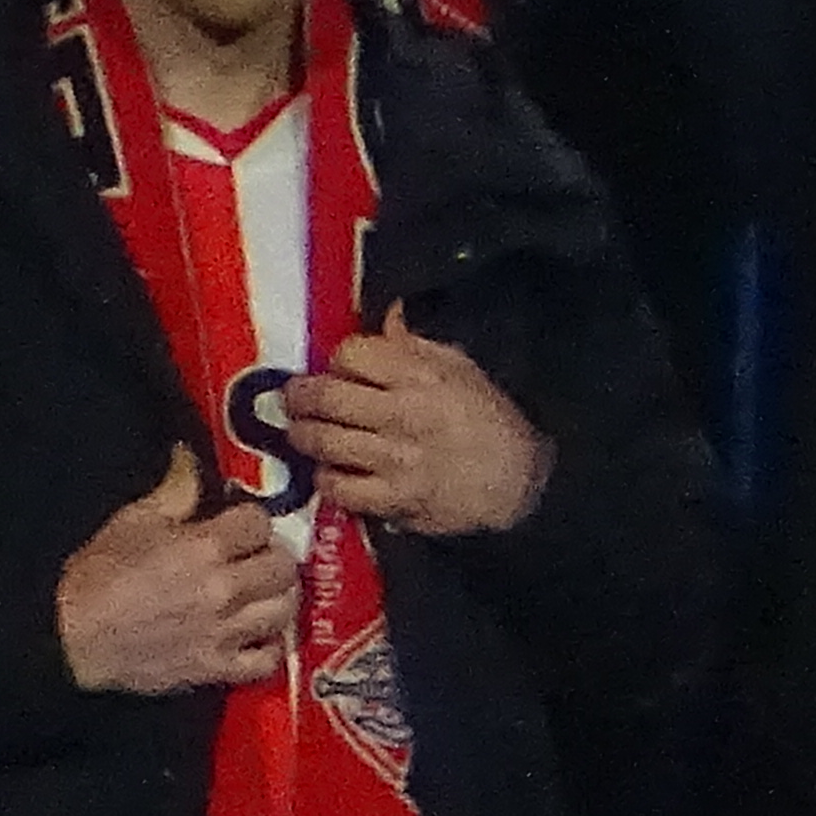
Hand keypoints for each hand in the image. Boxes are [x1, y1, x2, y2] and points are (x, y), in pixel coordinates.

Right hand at [58, 447, 300, 694]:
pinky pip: (268, 660)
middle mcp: (223, 589)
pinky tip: (257, 635)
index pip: (259, 522)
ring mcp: (224, 632)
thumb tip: (191, 457)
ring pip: (284, 610)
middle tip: (257, 557)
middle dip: (273, 555)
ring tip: (264, 592)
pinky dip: (269, 646)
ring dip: (279, 597)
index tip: (241, 524)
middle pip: (283, 566)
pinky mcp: (216, 668)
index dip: (251, 519)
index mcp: (203, 547)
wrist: (73, 635)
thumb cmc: (98, 575)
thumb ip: (176, 490)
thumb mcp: (133, 520)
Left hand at [280, 307, 550, 534]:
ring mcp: (396, 460)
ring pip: (324, 442)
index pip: (351, 353)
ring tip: (301, 433)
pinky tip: (330, 473)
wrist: (522, 483)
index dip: (338, 360)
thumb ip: (417, 345)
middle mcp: (402, 414)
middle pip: (326, 396)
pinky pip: (341, 488)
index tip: (339, 369)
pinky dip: (327, 479)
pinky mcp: (396, 500)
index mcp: (419, 374)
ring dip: (303, 436)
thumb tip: (389, 315)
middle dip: (300, 396)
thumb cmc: (491, 420)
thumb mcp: (462, 368)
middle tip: (293, 398)